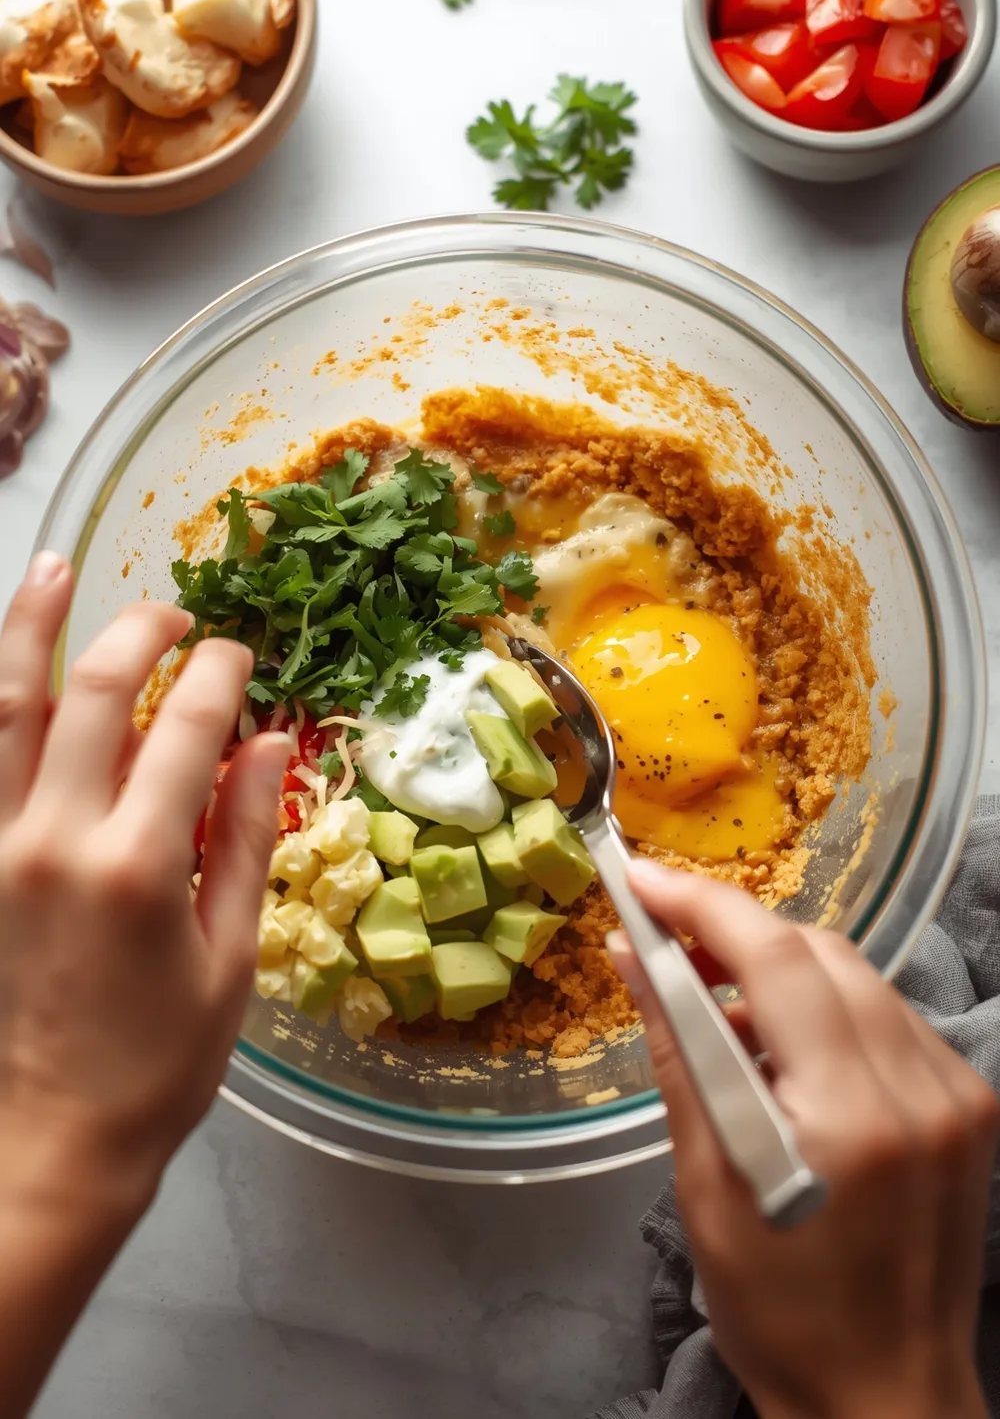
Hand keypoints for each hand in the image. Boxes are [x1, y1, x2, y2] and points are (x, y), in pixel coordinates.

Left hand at [0, 553, 288, 1224]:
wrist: (45, 1143)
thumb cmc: (158, 1061)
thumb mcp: (229, 956)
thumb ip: (247, 838)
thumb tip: (270, 742)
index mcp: (140, 862)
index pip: (187, 726)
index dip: (221, 675)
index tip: (241, 659)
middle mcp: (54, 838)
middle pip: (94, 692)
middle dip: (140, 630)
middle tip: (172, 612)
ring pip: (2, 708)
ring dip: (28, 627)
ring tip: (53, 567)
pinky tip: (0, 673)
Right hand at [609, 862, 997, 1418]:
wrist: (886, 1397)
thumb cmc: (779, 1310)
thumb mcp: (707, 1186)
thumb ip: (680, 1054)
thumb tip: (634, 958)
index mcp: (848, 1118)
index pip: (776, 962)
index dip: (701, 905)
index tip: (638, 878)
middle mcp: (919, 1090)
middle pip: (821, 952)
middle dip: (736, 929)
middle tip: (666, 940)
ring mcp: (956, 1094)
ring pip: (857, 974)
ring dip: (780, 964)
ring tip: (715, 994)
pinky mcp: (968, 1103)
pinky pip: (887, 1015)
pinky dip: (826, 1004)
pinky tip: (783, 1041)